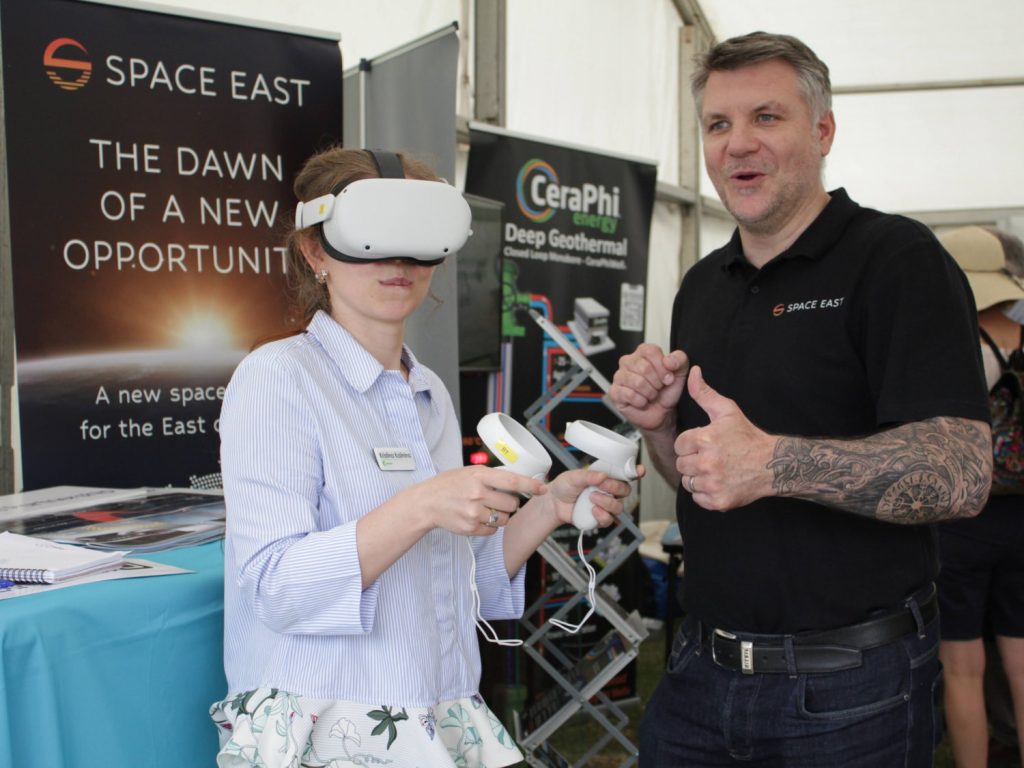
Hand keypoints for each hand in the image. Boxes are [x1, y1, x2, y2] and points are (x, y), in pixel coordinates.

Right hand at [410, 466, 546, 535]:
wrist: (427, 503)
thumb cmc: (449, 484)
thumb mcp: (470, 472)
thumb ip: (491, 476)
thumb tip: (518, 481)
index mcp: (479, 476)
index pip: (512, 482)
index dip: (530, 486)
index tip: (543, 488)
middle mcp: (478, 494)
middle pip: (512, 504)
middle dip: (511, 503)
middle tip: (499, 500)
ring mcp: (474, 512)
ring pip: (505, 519)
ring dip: (501, 515)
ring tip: (487, 508)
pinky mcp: (471, 528)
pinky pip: (493, 530)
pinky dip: (491, 526)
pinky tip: (479, 517)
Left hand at [545, 466, 642, 527]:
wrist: (553, 503)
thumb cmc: (564, 486)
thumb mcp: (574, 476)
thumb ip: (588, 475)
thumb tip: (603, 475)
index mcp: (606, 477)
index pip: (625, 474)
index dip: (635, 472)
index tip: (639, 470)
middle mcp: (609, 491)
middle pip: (626, 490)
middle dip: (616, 488)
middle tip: (602, 485)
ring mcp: (605, 505)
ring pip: (618, 507)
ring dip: (607, 503)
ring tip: (591, 498)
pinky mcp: (599, 518)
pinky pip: (608, 520)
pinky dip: (602, 515)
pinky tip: (592, 510)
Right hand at [609, 343, 688, 433]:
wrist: (661, 412)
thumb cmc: (666, 391)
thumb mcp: (679, 373)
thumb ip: (679, 360)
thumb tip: (669, 361)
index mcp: (643, 353)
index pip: (650, 351)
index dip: (662, 366)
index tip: (668, 377)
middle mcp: (628, 362)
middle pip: (644, 367)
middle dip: (657, 382)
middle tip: (659, 387)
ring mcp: (619, 377)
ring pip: (637, 382)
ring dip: (650, 393)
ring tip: (651, 395)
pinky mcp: (615, 392)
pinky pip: (630, 395)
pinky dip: (641, 401)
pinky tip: (642, 401)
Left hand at [675, 366, 776, 510]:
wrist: (773, 464)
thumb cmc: (747, 437)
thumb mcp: (727, 411)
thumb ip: (705, 393)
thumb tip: (693, 372)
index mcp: (705, 440)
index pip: (679, 445)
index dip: (690, 444)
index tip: (705, 444)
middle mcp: (707, 463)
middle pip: (681, 464)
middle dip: (692, 460)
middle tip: (710, 457)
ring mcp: (713, 484)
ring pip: (688, 482)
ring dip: (698, 477)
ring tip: (715, 469)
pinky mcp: (718, 501)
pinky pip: (698, 498)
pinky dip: (705, 493)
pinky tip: (719, 482)